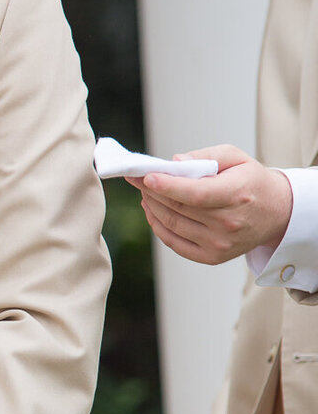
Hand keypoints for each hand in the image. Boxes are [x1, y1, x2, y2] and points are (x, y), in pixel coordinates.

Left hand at [129, 145, 292, 264]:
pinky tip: (152, 211)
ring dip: (152, 207)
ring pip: (172, 225)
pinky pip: (175, 243)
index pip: (195, 194)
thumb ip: (205, 156)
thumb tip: (174, 163)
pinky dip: (158, 227)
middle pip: (178, 208)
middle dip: (152, 192)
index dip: (167, 186)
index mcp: (237, 195)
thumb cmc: (252, 181)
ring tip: (145, 192)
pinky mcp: (212, 257)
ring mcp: (219, 244)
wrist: (277, 213)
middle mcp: (228, 223)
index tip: (147, 176)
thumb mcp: (236, 157)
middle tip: (137, 178)